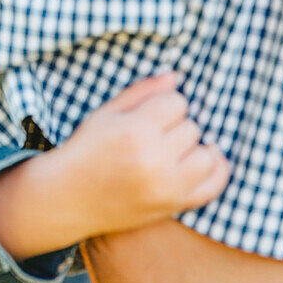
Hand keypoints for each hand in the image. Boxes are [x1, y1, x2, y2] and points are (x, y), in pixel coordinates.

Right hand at [52, 72, 229, 235]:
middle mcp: (154, 159)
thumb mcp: (105, 114)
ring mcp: (166, 186)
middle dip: (176, 127)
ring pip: (206, 155)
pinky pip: (213, 186)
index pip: (176, 102)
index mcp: (135, 131)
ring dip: (193, 149)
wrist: (67, 198)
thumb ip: (142, 92)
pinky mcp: (173, 205)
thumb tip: (175, 77)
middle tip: (154, 136)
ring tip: (173, 150)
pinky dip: (216, 171)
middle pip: (192, 128)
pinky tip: (205, 161)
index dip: (164, 104)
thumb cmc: (85, 150)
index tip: (149, 114)